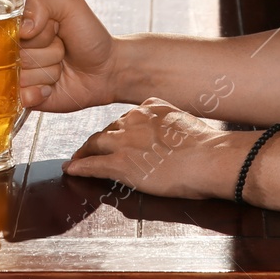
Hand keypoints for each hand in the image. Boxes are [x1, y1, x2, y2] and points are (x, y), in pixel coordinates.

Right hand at [19, 0, 120, 111]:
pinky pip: (22, 96)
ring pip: (22, 76)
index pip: (12, 31)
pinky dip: (40, 92)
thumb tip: (23, 28)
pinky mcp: (27, 97)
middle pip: (18, 55)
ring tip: (61, 66)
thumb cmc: (89, 35)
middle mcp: (18, 51)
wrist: (107, 68)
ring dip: (49, 72)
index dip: (37, 34)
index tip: (54, 31)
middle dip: (48, 53)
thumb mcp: (71, 5)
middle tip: (62, 50)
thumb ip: (42, 3)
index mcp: (23, 26)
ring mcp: (21, 75)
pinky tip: (53, 86)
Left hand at [62, 98, 247, 200]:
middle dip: (98, 141)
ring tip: (76, 160)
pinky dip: (79, 167)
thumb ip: (168, 116)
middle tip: (89, 150)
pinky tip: (71, 170)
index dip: (117, 130)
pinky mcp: (121, 164)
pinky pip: (93, 165)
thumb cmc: (205, 144)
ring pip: (96, 144)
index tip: (113, 137)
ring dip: (84, 152)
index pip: (125, 119)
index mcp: (149, 108)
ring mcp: (124, 142)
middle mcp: (132, 120)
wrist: (208, 157)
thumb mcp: (183, 118)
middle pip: (108, 130)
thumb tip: (166, 120)